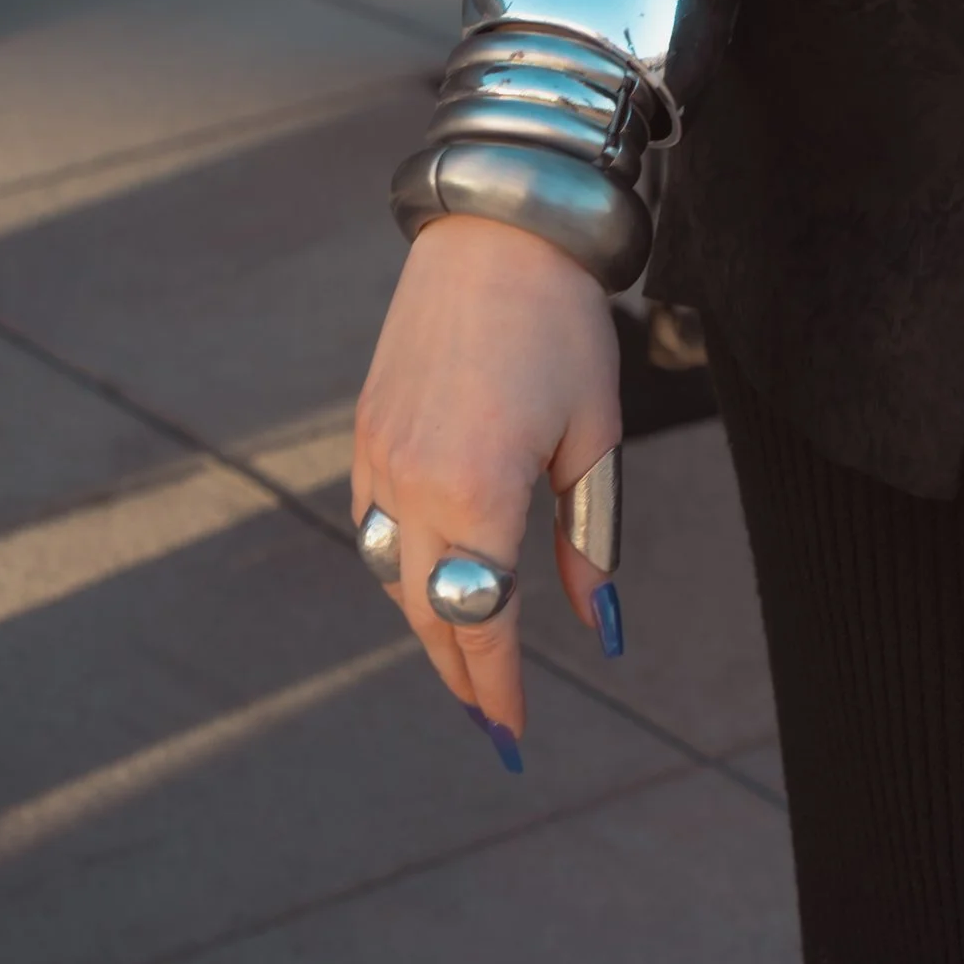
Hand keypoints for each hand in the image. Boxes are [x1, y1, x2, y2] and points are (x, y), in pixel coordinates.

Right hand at [351, 215, 622, 760]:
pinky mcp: (364, 430)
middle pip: (428, 613)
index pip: (485, 620)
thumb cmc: (560, 323)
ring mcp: (378, 457)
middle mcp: (412, 486)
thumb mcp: (594, 432)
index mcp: (476, 493)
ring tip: (466, 652)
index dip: (498, 685)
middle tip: (487, 716)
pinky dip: (399, 566)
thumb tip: (598, 626)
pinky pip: (372, 525)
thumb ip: (589, 535)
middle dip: (460, 669)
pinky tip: (431, 573)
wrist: (495, 227)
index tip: (512, 735)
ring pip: (391, 576)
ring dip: (427, 620)